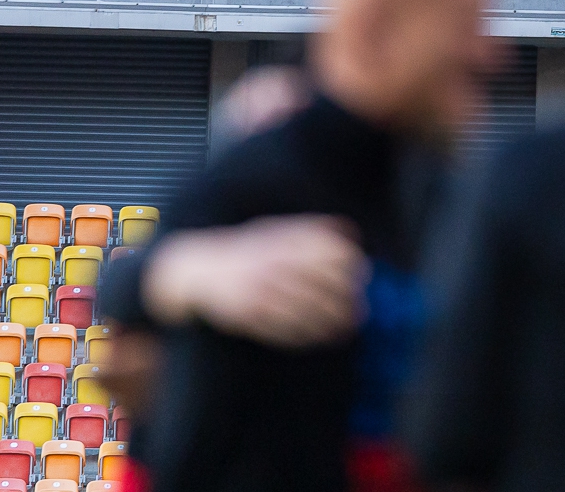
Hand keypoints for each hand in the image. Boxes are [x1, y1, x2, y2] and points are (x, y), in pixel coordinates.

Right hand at [143, 216, 365, 346]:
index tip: (362, 275)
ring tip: (348, 328)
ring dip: (334, 322)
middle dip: (348, 298)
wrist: (202, 267)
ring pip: (308, 310)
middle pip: (324, 283)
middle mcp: (274, 264)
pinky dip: (309, 336)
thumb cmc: (248, 247)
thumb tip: (351, 234)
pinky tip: (322, 337)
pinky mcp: (251, 315)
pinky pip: (287, 330)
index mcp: (284, 240)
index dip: (352, 264)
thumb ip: (312, 228)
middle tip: (361, 308)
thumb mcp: (278, 227)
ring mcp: (262, 291)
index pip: (330, 250)